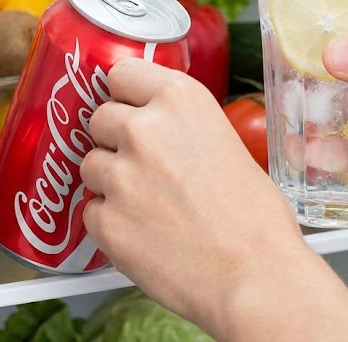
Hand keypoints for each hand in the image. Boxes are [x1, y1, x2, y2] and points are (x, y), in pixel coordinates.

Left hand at [81, 59, 347, 340]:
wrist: (255, 275)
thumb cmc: (256, 219)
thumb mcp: (228, 144)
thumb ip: (184, 128)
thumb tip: (163, 131)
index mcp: (180, 101)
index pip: (121, 72)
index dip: (127, 95)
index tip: (130, 107)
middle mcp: (143, 129)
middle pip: (99, 118)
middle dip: (115, 140)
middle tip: (144, 166)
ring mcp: (120, 175)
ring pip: (90, 166)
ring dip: (110, 182)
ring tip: (150, 205)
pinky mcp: (106, 221)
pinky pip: (92, 213)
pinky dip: (111, 223)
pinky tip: (145, 233)